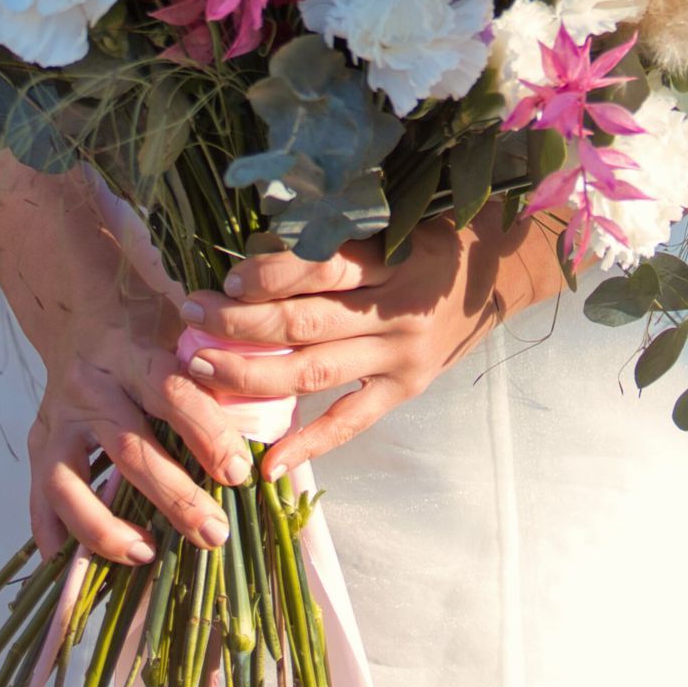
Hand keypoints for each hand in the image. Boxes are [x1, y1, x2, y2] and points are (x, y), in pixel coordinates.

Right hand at [28, 255, 257, 568]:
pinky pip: (38, 495)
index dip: (207, 435)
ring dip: (107, 527)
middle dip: (175, 497)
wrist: (81, 310)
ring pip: (71, 482)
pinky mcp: (39, 442)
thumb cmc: (148, 326)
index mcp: (136, 352)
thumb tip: (277, 420)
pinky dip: (52, 532)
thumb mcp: (184, 329)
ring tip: (147, 554)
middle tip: (215, 533)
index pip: (173, 393)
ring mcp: (59, 418)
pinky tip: (70, 564)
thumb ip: (221, 368)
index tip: (240, 474)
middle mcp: (93, 385)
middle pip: (131, 448)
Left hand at [176, 216, 513, 477]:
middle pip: (305, 323)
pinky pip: (351, 422)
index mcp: (391, 259)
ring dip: (252, 374)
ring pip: (316, 372)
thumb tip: (256, 250)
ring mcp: (401, 356)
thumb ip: (339, 239)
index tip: (225, 281)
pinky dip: (309, 445)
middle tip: (189, 320)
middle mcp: (395, 310)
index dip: (268, 275)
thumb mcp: (394, 222)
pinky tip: (269, 464)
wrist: (497, 274)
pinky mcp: (406, 390)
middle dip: (240, 325)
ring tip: (202, 370)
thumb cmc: (431, 237)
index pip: (320, 268)